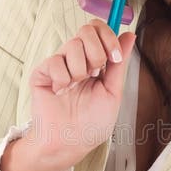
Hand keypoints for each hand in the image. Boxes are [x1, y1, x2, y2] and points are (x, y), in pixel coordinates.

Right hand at [25, 20, 136, 167]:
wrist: (71, 141)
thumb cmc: (92, 122)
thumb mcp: (113, 91)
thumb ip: (119, 62)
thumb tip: (129, 36)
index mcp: (95, 60)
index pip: (99, 29)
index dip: (108, 36)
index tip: (115, 57)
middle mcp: (77, 58)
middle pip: (86, 30)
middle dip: (96, 53)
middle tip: (94, 74)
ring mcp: (59, 64)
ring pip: (72, 45)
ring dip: (80, 71)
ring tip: (75, 88)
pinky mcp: (42, 72)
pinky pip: (55, 62)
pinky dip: (62, 79)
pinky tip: (60, 92)